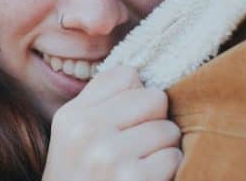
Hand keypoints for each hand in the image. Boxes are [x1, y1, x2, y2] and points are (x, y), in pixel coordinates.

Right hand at [42, 65, 181, 180]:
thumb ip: (99, 103)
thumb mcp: (73, 139)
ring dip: (163, 152)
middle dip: (154, 123)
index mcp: (71, 116)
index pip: (126, 76)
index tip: (128, 122)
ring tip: (140, 169)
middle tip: (137, 148)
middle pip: (154, 98)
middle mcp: (87, 131)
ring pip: (168, 130)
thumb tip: (140, 75)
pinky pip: (174, 158)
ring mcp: (110, 156)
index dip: (136, 98)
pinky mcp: (133, 179)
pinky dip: (168, 173)